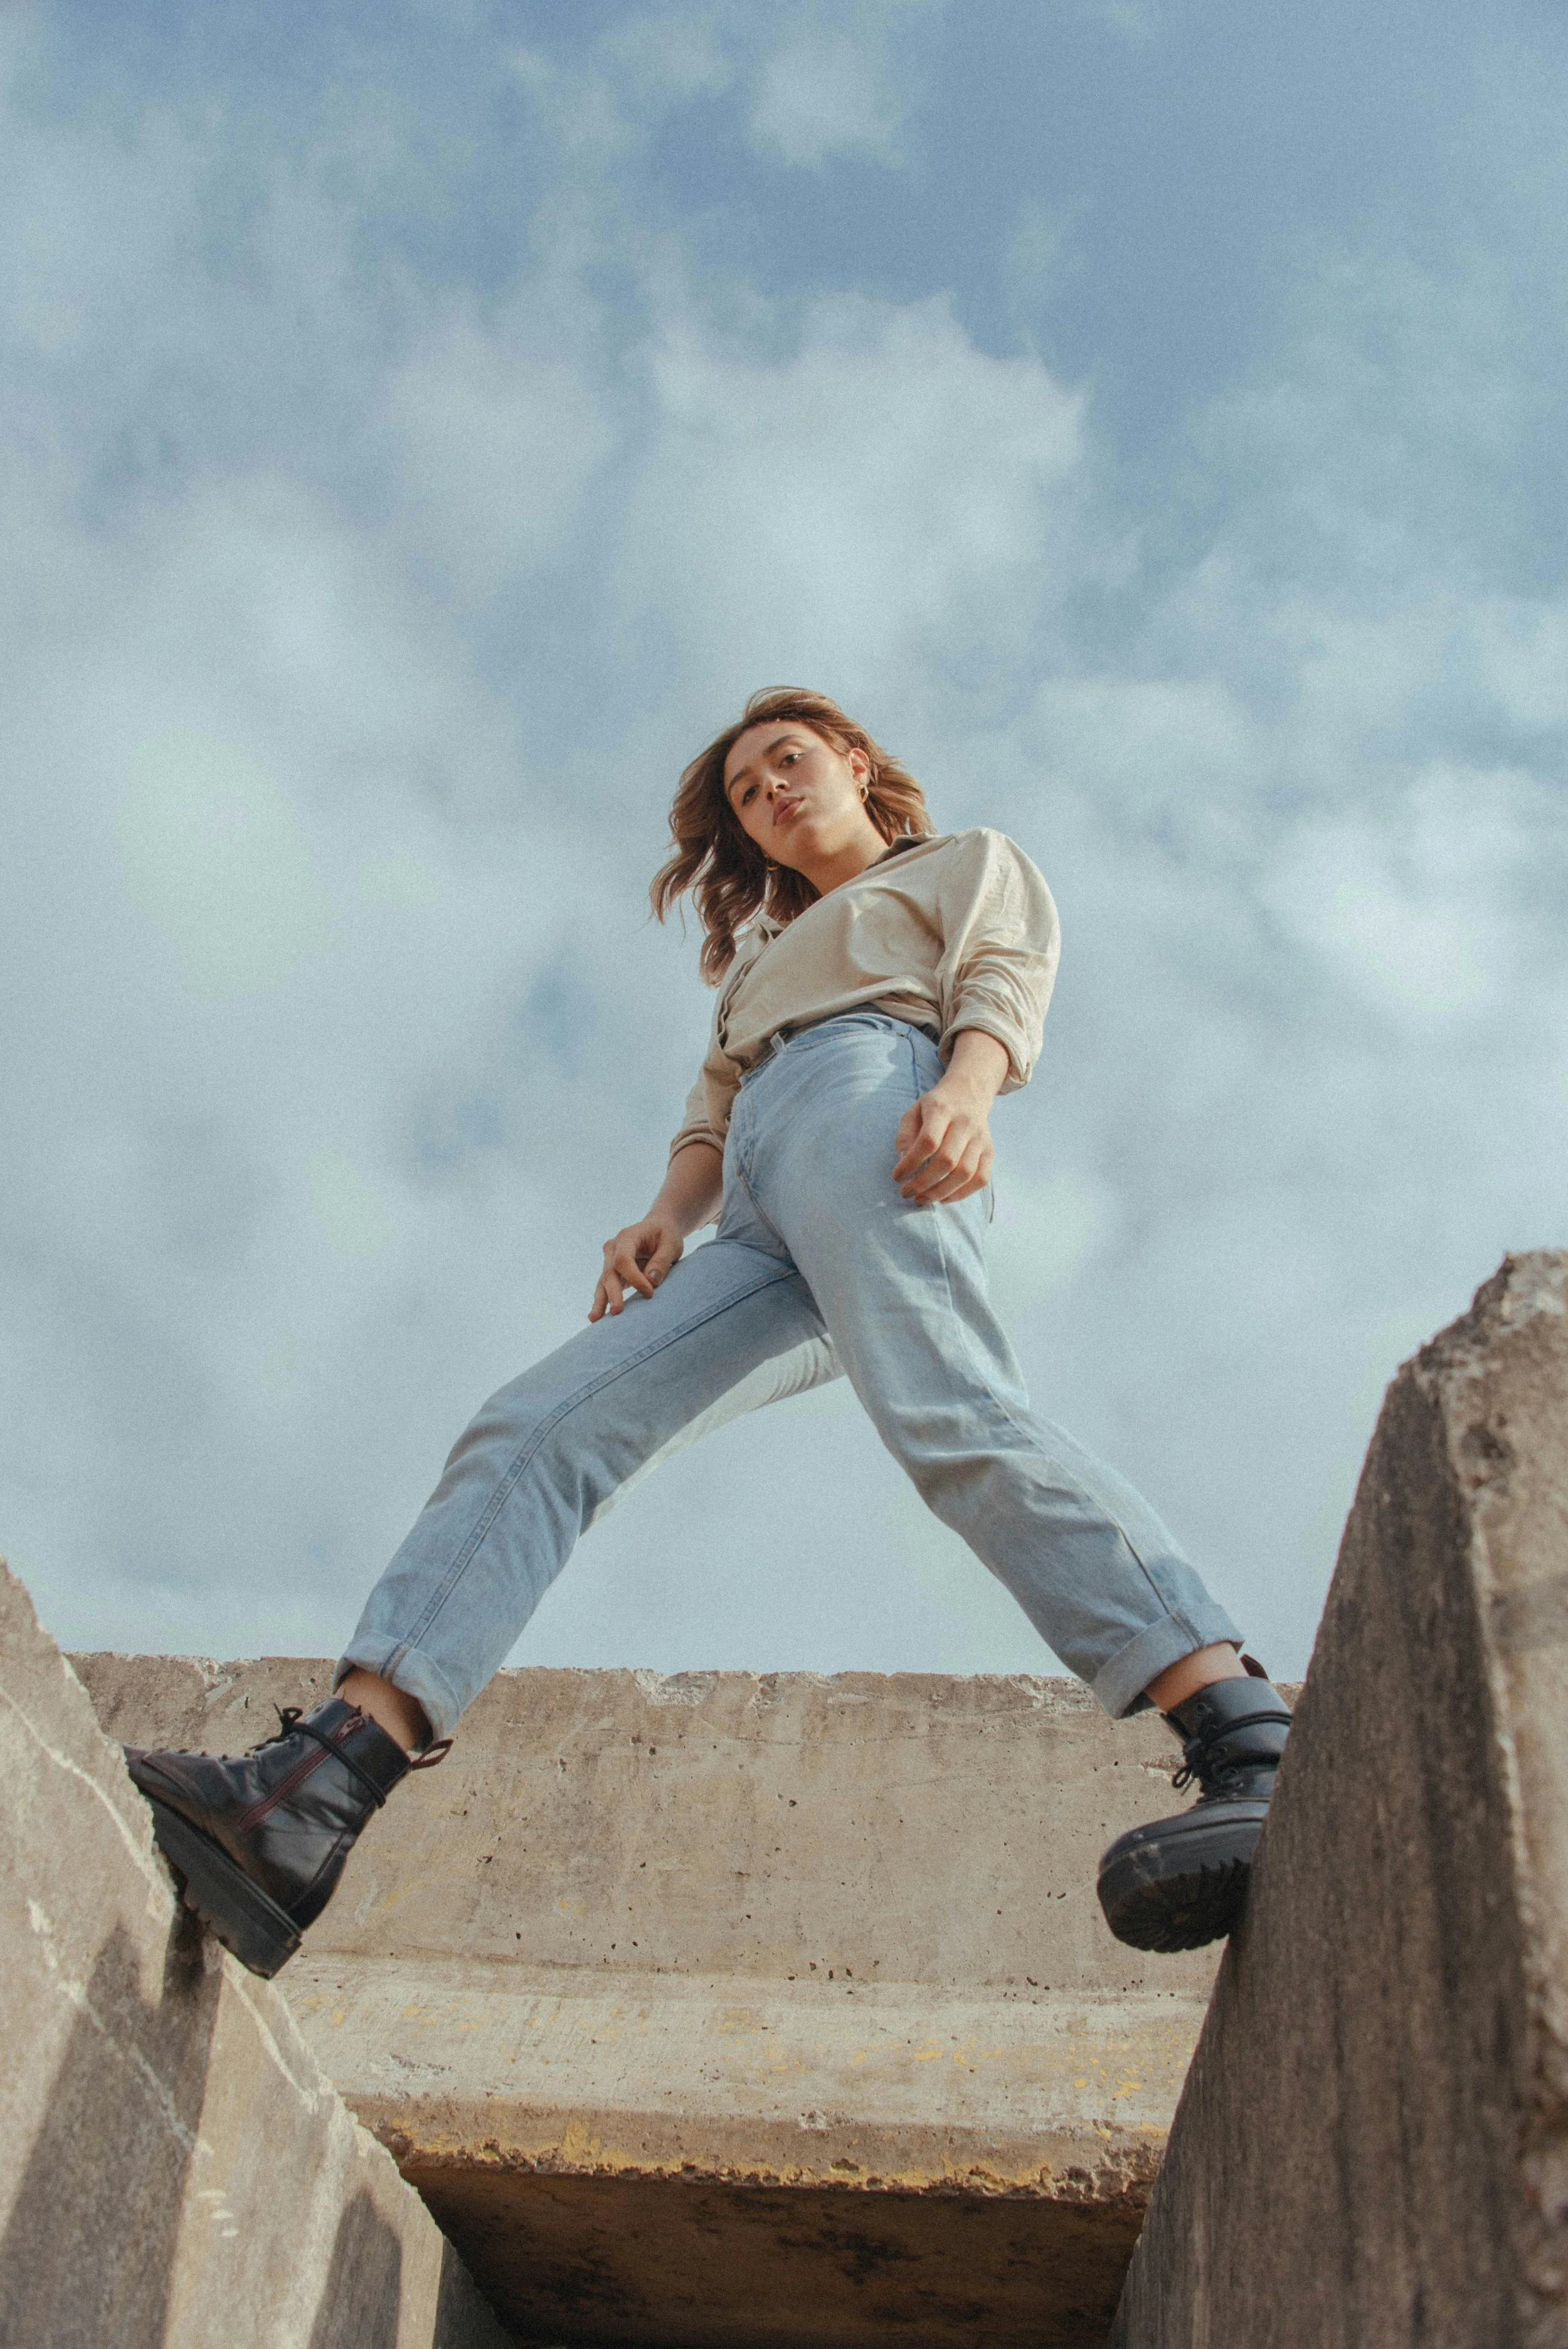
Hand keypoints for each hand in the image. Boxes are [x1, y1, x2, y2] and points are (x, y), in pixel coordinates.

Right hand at [590, 1217, 684, 1319]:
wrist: (658, 1229)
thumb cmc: (665, 1235)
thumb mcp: (671, 1244)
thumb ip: (662, 1261)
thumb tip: (651, 1282)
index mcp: (627, 1237)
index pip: (623, 1259)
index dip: (634, 1277)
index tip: (649, 1292)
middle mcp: (613, 1248)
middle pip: (610, 1272)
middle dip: (613, 1292)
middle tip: (618, 1311)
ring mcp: (610, 1261)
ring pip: (603, 1282)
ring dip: (600, 1301)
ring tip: (594, 1319)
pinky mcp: (612, 1273)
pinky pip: (605, 1288)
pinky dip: (602, 1302)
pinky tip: (596, 1317)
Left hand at [891, 1075, 994, 1204]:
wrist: (969, 1092)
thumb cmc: (936, 1106)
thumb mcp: (914, 1110)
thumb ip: (905, 1134)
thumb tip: (903, 1160)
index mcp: (942, 1110)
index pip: (928, 1141)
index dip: (911, 1163)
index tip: (897, 1177)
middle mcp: (965, 1124)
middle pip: (947, 1160)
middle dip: (923, 1182)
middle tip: (906, 1192)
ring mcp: (980, 1138)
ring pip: (965, 1173)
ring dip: (941, 1192)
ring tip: (922, 1199)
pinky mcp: (989, 1150)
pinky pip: (981, 1178)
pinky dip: (962, 1193)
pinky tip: (943, 1197)